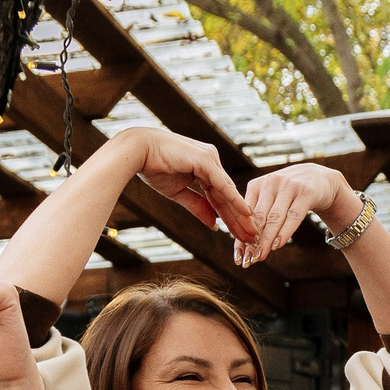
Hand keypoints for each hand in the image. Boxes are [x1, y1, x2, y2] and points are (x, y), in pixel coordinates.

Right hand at [129, 129, 258, 242]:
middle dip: (239, 219)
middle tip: (251, 237)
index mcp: (204, 167)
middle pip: (227, 196)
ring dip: (241, 214)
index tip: (239, 234)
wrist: (138, 152)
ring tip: (252, 231)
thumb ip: (198, 206)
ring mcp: (210, 159)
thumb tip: (214, 224)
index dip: (230, 216)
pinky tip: (245, 213)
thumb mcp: (178, 193)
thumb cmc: (154, 168)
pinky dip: (234, 200)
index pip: (220, 196)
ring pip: (228, 192)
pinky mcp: (205, 160)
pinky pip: (223, 184)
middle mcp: (211, 161)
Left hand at [238, 163, 355, 265]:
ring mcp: (289, 186)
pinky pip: (294, 215)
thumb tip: (244, 246)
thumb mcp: (271, 200)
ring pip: (275, 217)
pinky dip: (285, 231)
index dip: (241, 235)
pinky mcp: (306, 192)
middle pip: (259, 217)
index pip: (245, 214)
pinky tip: (278, 245)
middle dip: (253, 241)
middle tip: (248, 260)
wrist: (319, 178)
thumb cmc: (290, 195)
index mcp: (257, 185)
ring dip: (266, 239)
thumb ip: (259, 217)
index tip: (239, 256)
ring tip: (260, 256)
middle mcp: (271, 183)